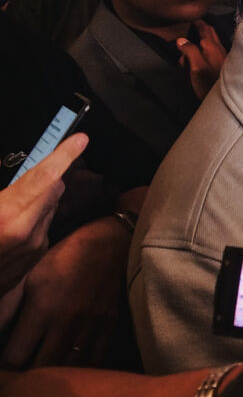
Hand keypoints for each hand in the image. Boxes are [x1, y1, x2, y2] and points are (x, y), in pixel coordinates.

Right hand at [0, 133, 86, 295]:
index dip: (64, 154)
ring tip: (11, 205)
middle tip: (41, 167)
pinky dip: (33, 218)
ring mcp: (33, 247)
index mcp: (6, 216)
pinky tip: (11, 225)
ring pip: (49, 208)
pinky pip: (42, 227)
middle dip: (48, 177)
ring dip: (39, 199)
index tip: (81, 139)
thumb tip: (9, 170)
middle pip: (53, 190)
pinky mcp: (34, 258)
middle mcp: (26, 232)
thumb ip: (1, 186)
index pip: (44, 177)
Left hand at [1, 212, 129, 367]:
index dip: (5, 368)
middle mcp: (66, 321)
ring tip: (44, 376)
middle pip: (40, 369)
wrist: (110, 244)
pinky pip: (94, 362)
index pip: (15, 357)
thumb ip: (10, 308)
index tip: (4, 368)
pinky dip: (80, 371)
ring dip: (53, 376)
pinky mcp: (109, 328)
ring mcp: (91, 326)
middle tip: (21, 375)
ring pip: (68, 370)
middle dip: (26, 377)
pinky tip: (71, 369)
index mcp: (42, 308)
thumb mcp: (30, 278)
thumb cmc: (64, 258)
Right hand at [177, 20, 226, 99]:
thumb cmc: (210, 83)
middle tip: (191, 27)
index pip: (205, 28)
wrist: (226, 99)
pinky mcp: (221, 67)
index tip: (190, 18)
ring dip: (201, 42)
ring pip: (210, 44)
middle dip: (200, 29)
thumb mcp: (196, 66)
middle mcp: (219, 49)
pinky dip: (203, 54)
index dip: (197, 22)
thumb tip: (181, 40)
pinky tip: (198, 60)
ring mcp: (221, 57)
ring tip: (192, 45)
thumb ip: (189, 50)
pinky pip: (210, 55)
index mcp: (212, 46)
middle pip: (209, 34)